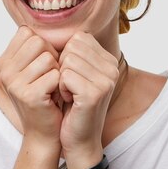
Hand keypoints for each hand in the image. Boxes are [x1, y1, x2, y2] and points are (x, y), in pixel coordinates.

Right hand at [0, 26, 62, 145]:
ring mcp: (14, 83)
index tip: (42, 66)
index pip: (26, 32)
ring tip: (52, 88)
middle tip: (49, 78)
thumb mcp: (32, 69)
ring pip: (49, 58)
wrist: (44, 133)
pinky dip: (61, 85)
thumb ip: (33, 47)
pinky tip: (55, 97)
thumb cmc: (44, 96)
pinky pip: (56, 75)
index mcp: (3, 61)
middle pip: (38, 42)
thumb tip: (44, 19)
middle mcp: (4, 71)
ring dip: (58, 72)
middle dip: (51, 57)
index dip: (42, 46)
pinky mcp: (29, 95)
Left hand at [58, 31, 119, 163]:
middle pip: (72, 47)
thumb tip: (55, 30)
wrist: (79, 139)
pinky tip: (70, 100)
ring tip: (70, 94)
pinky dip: (61, 88)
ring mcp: (106, 80)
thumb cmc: (73, 105)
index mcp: (109, 60)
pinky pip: (64, 76)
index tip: (71, 76)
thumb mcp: (76, 74)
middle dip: (62, 66)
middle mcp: (112, 68)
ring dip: (61, 78)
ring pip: (67, 60)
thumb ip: (74, 52)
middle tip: (70, 86)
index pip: (78, 38)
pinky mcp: (94, 93)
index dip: (66, 56)